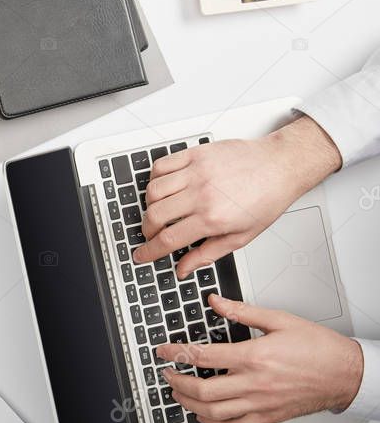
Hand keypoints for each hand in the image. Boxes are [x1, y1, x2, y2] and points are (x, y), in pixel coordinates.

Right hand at [133, 116, 341, 278]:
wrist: (281, 166)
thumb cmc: (266, 198)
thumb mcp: (241, 237)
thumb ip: (207, 254)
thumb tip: (184, 268)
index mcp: (213, 218)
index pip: (168, 239)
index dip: (149, 251)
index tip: (142, 255)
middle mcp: (201, 194)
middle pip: (154, 215)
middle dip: (146, 230)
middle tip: (152, 234)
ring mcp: (196, 171)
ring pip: (153, 190)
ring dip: (149, 205)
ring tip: (159, 210)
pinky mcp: (196, 154)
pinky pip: (161, 165)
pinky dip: (154, 178)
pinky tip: (163, 186)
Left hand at [156, 295, 362, 422]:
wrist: (347, 373)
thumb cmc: (318, 348)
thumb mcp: (279, 320)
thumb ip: (242, 311)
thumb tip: (215, 302)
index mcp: (255, 356)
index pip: (203, 356)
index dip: (177, 353)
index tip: (164, 351)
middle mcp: (255, 384)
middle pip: (203, 390)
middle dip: (177, 383)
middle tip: (167, 374)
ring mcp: (261, 404)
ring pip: (215, 413)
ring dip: (189, 404)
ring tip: (178, 394)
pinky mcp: (269, 417)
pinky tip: (204, 416)